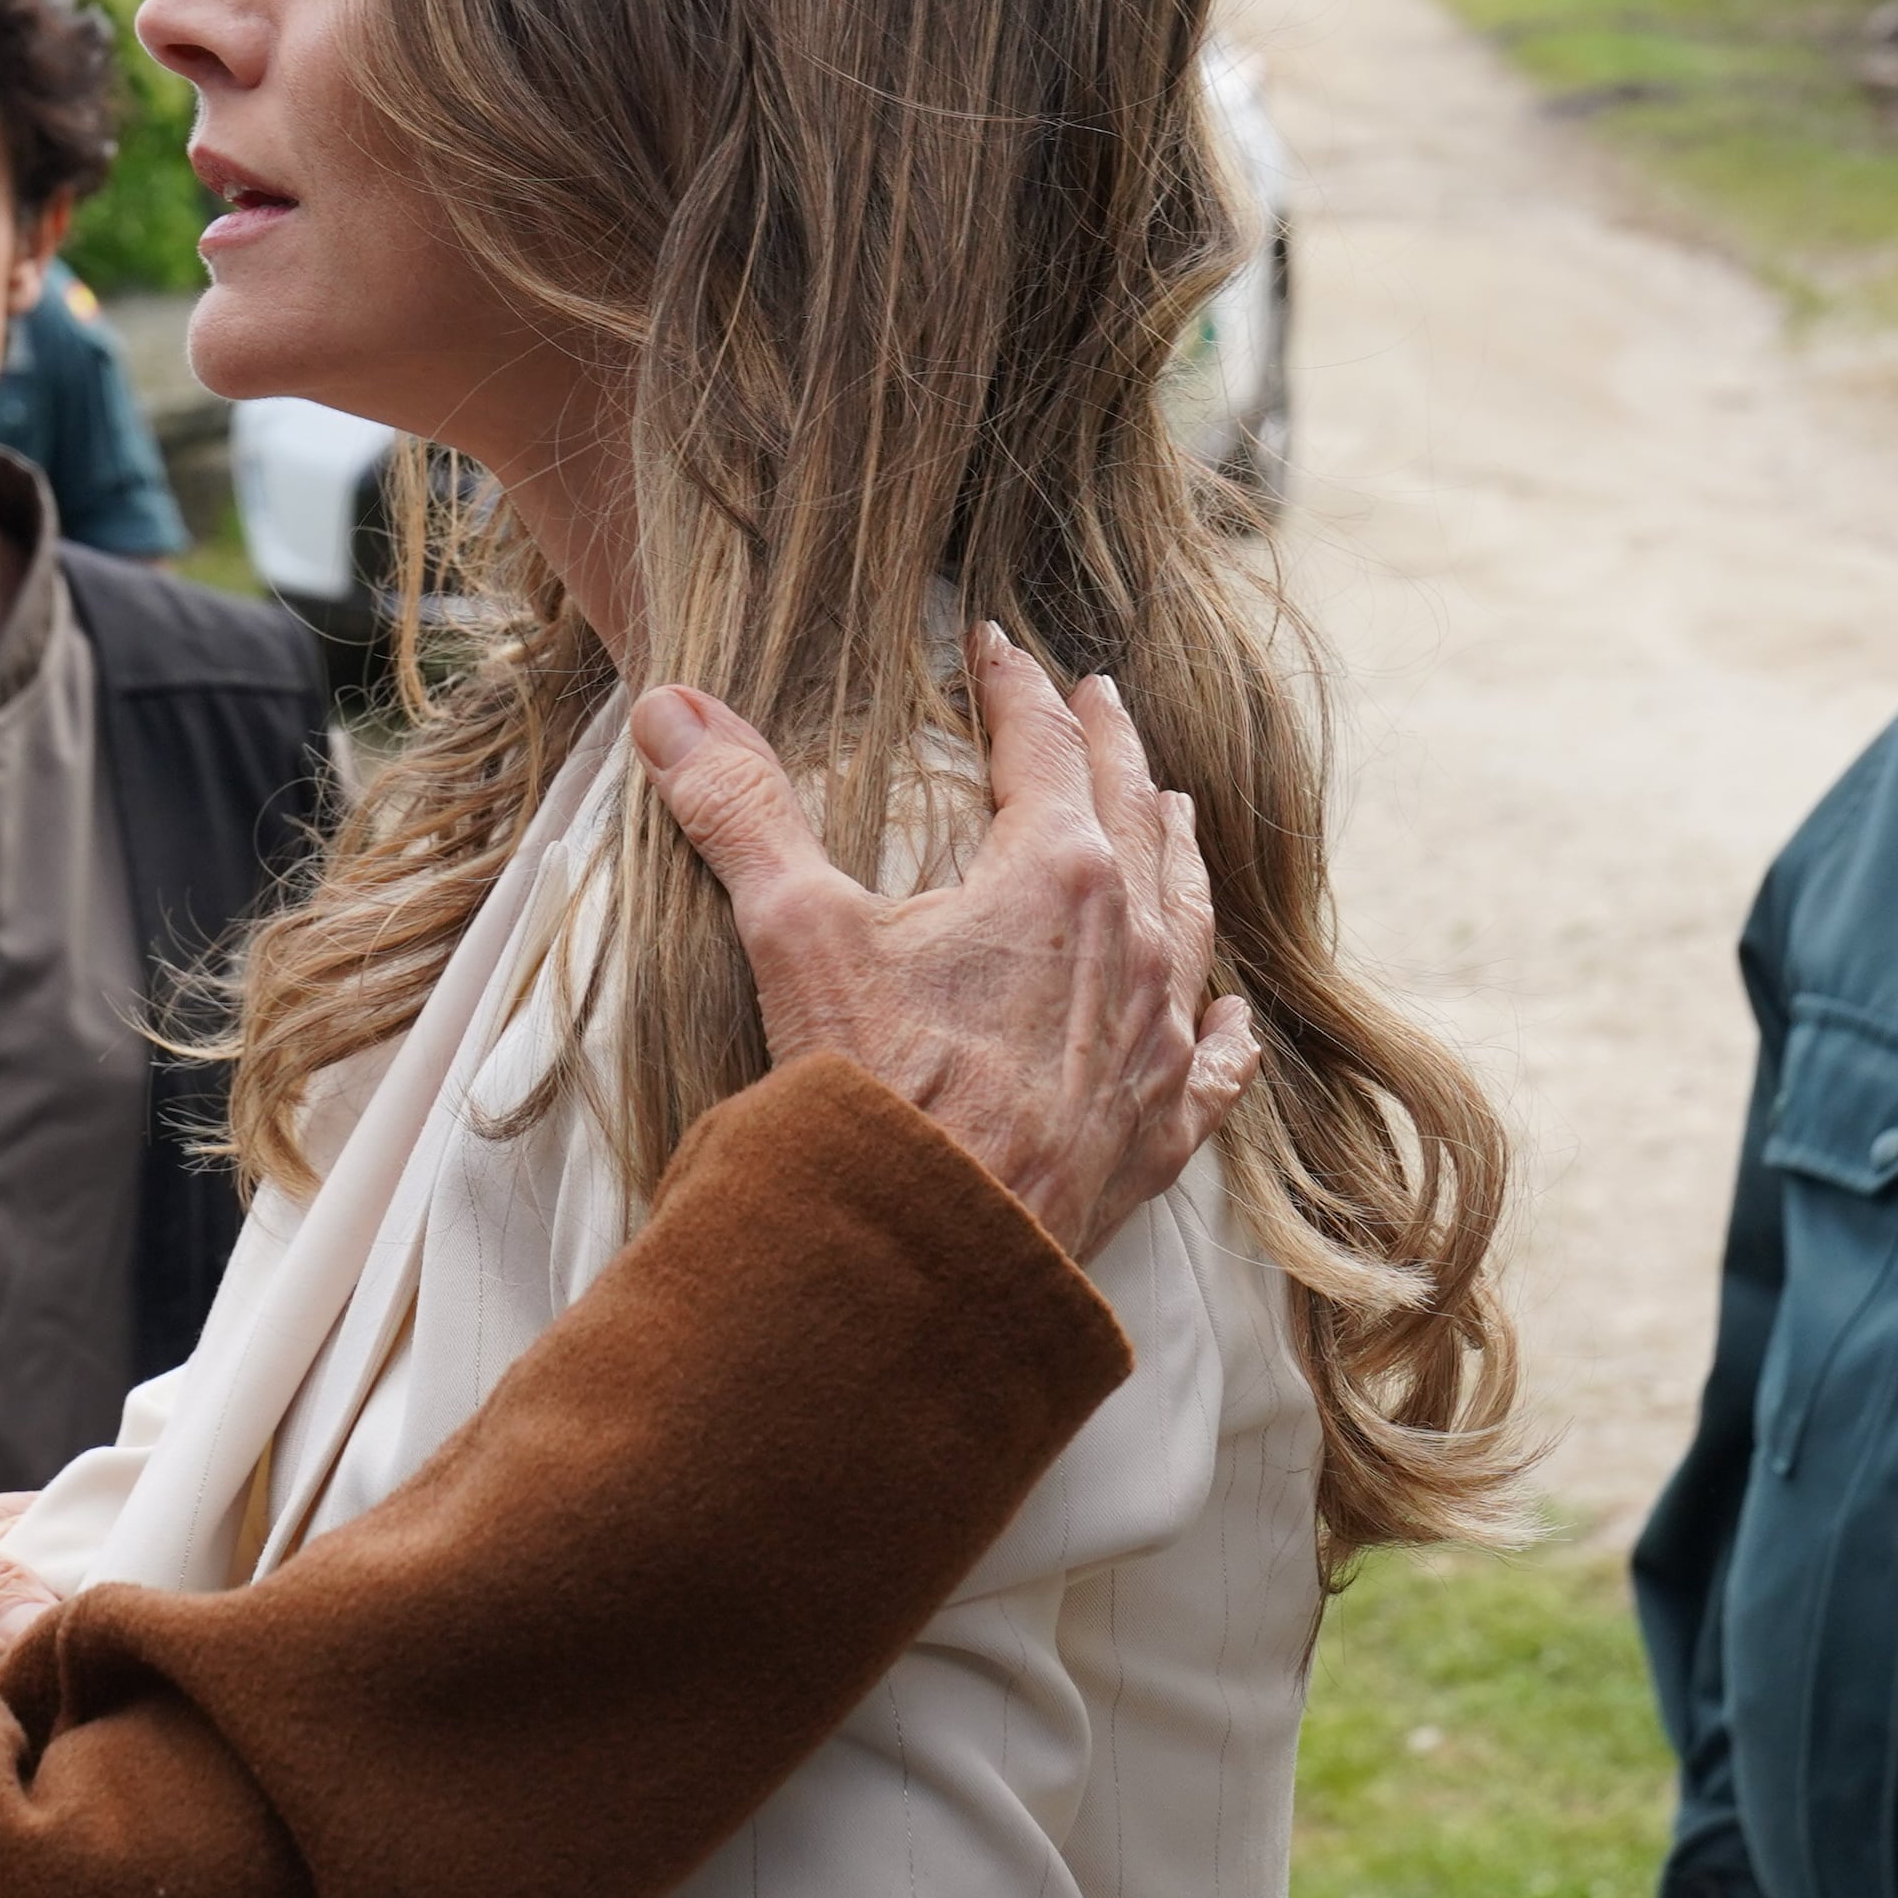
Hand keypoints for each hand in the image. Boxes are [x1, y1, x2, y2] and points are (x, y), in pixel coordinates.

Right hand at [632, 621, 1256, 1255]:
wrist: (928, 1251)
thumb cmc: (870, 1089)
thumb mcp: (793, 930)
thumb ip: (740, 809)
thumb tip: (671, 707)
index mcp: (1055, 874)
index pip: (1041, 747)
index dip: (1015, 689)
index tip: (996, 646)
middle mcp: (1131, 943)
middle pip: (1133, 813)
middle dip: (1110, 747)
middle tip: (1100, 700)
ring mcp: (1155, 1041)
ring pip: (1189, 917)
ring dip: (1177, 854)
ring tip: (1174, 812)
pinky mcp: (1159, 1130)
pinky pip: (1210, 1065)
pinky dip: (1218, 1031)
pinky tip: (1226, 1018)